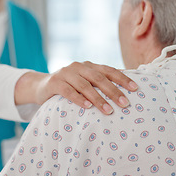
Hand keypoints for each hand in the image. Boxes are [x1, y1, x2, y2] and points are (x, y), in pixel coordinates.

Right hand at [15, 61, 137, 114]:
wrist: (40, 86)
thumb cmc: (69, 86)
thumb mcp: (84, 81)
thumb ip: (98, 83)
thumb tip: (124, 91)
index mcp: (88, 65)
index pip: (108, 70)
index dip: (122, 78)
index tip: (135, 89)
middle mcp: (78, 66)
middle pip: (99, 78)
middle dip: (113, 91)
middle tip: (125, 103)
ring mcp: (65, 73)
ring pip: (85, 85)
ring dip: (98, 99)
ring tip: (109, 110)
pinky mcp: (54, 83)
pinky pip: (68, 91)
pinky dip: (78, 99)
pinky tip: (87, 107)